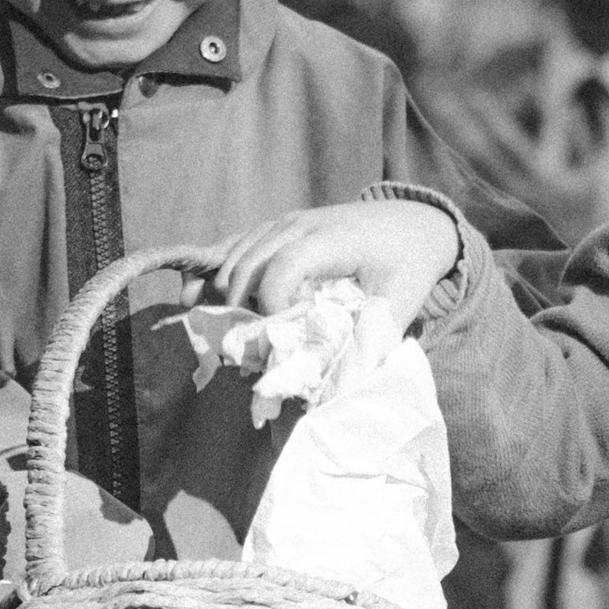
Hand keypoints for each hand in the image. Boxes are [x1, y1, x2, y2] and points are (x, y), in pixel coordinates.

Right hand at [209, 198, 460, 324]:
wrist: (413, 223)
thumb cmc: (408, 264)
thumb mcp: (400, 302)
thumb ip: (372, 339)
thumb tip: (341, 385)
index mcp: (333, 239)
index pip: (285, 266)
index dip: (272, 302)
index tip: (276, 337)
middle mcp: (302, 225)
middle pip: (251, 261)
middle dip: (237, 305)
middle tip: (236, 348)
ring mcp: (286, 223)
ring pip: (237, 252)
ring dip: (220, 289)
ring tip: (208, 327)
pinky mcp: (277, 228)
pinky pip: (238, 245)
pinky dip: (216, 269)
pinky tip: (195, 292)